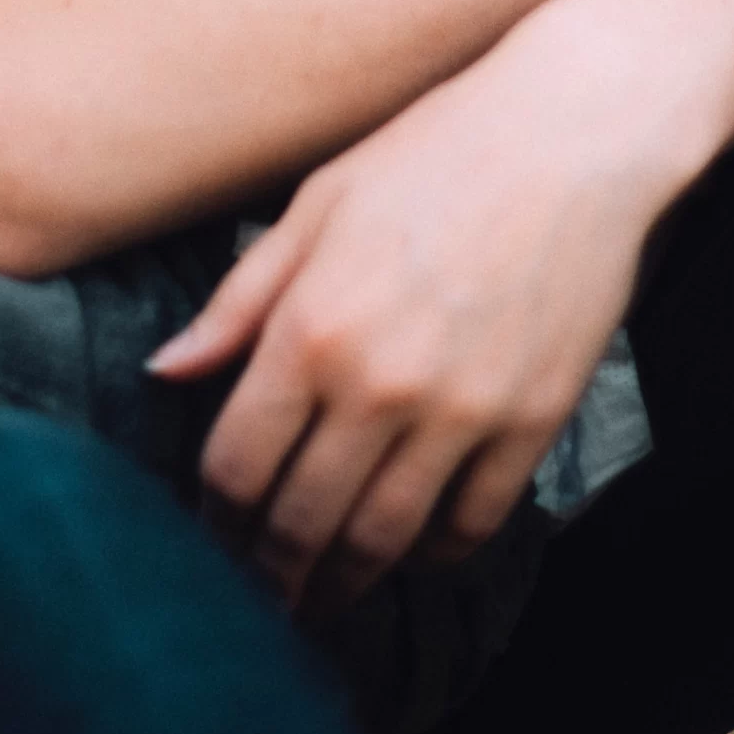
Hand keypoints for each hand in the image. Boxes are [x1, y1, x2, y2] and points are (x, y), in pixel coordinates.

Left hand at [147, 20, 665, 613]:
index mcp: (312, 326)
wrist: (569, 135)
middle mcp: (380, 383)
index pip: (236, 465)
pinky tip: (408, 549)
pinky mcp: (531, 424)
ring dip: (343, 582)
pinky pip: (472, 525)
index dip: (214, 516)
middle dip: (269, 574)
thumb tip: (164, 371)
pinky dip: (434, 553)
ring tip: (318, 598)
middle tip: (254, 599)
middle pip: (302, 522)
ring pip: (384, 540)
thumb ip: (238, 301)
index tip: (212, 534)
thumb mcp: (315, 205)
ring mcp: (462, 412)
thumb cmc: (431, 153)